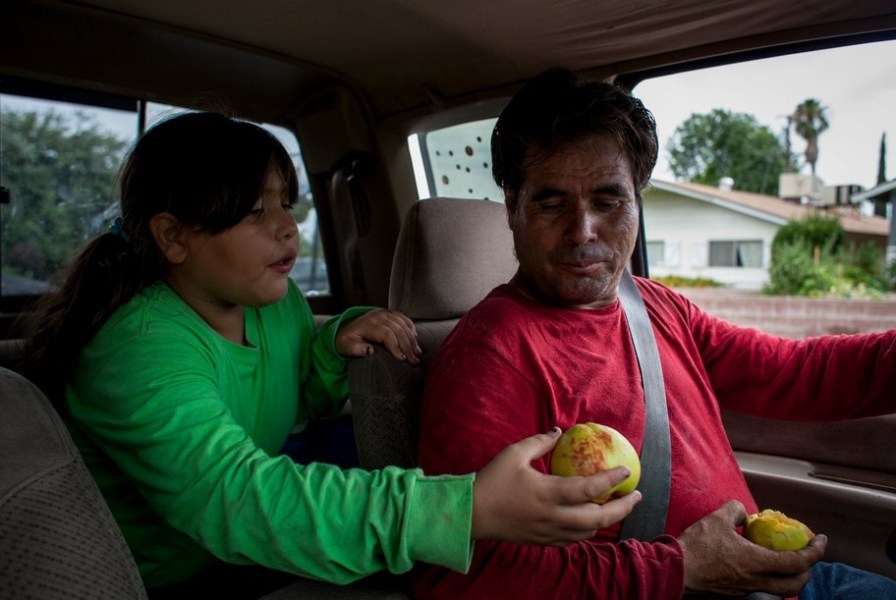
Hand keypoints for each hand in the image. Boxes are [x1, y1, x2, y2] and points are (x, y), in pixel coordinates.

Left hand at [335, 308, 421, 363]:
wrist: (346, 328)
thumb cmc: (346, 340)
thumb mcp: (345, 347)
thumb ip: (355, 349)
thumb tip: (369, 350)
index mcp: (368, 324)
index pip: (387, 334)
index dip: (396, 347)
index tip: (402, 360)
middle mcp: (378, 316)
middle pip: (398, 330)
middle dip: (408, 346)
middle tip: (414, 361)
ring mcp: (385, 313)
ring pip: (403, 324)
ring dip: (412, 339)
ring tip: (418, 353)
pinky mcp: (390, 313)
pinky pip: (404, 318)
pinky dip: (411, 328)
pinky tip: (416, 339)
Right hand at [471, 427, 641, 544]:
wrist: (472, 514)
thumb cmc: (492, 481)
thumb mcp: (514, 454)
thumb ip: (539, 442)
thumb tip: (558, 432)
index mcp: (549, 493)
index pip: (589, 489)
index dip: (611, 479)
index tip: (627, 470)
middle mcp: (554, 516)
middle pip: (599, 518)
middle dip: (623, 507)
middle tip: (636, 495)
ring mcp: (549, 532)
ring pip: (588, 532)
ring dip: (607, 520)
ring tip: (617, 507)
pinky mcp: (543, 540)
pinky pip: (573, 539)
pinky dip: (587, 530)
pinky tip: (589, 521)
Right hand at [678, 500, 827, 596]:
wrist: (676, 570)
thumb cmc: (697, 545)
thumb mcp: (718, 518)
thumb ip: (737, 510)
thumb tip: (746, 515)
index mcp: (757, 563)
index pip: (798, 562)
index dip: (815, 551)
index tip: (821, 540)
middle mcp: (757, 582)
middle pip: (796, 584)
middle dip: (808, 569)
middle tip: (806, 553)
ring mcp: (747, 591)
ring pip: (781, 591)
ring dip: (791, 577)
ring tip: (787, 562)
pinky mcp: (736, 595)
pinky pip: (764, 591)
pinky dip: (772, 580)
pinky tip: (761, 567)